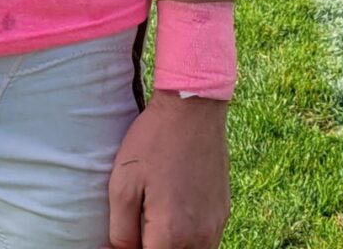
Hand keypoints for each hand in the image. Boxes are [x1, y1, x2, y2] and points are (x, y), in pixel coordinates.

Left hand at [102, 90, 229, 248]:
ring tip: (154, 221)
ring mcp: (215, 226)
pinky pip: (206, 243)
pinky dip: (188, 240)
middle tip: (137, 225)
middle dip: (152, 247)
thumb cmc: (153, 141)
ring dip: (171, 246)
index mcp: (171, 234)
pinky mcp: (223, 213)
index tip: (119, 239)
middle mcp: (199, 238)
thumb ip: (121, 232)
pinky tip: (172, 215)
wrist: (192, 107)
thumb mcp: (123, 184)